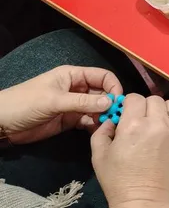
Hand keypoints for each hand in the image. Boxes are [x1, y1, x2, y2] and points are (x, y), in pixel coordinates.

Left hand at [0, 66, 120, 143]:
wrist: (2, 123)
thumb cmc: (25, 103)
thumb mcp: (54, 101)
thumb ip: (82, 102)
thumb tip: (110, 102)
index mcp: (73, 76)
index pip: (102, 76)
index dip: (113, 87)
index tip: (118, 102)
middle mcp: (77, 88)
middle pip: (103, 93)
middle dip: (111, 103)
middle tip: (117, 117)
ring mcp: (74, 105)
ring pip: (98, 108)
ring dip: (105, 116)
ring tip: (109, 126)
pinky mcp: (70, 120)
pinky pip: (89, 121)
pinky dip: (96, 125)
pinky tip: (99, 131)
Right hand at [91, 94, 168, 207]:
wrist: (147, 202)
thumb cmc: (119, 181)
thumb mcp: (99, 156)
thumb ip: (102, 131)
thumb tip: (111, 119)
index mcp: (133, 125)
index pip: (134, 97)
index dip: (129, 105)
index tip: (127, 115)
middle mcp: (157, 123)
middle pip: (155, 99)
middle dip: (146, 107)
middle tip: (142, 121)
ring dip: (165, 110)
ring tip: (159, 123)